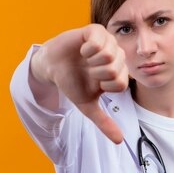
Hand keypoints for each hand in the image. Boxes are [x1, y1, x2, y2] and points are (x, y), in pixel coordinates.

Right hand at [31, 23, 127, 143]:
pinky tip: (83, 50)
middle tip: (87, 70)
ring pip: (109, 56)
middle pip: (115, 70)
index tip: (94, 82)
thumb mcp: (87, 105)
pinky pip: (99, 41)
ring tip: (85, 60)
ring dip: (91, 62)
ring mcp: (107, 42)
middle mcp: (116, 56)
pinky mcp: (95, 31)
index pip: (121, 83)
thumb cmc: (72, 83)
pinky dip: (87, 49)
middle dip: (96, 74)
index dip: (103, 86)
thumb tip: (119, 141)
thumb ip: (104, 122)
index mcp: (118, 72)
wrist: (52, 66)